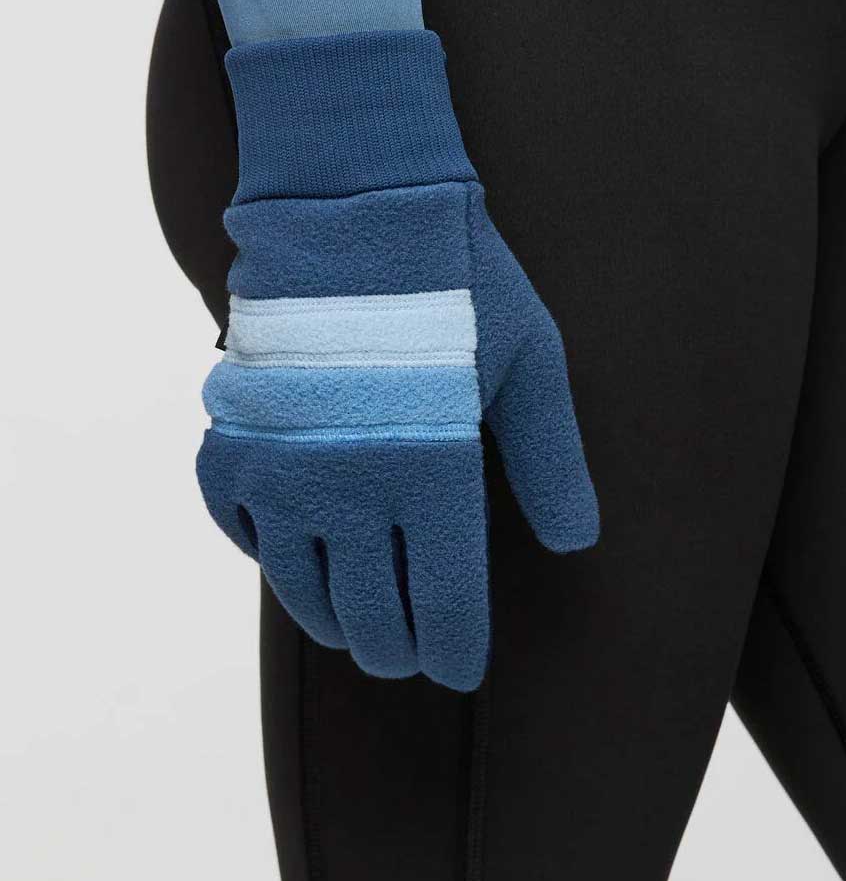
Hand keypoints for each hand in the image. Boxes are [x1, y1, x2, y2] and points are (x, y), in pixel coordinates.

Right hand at [196, 30, 597, 690]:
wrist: (355, 210)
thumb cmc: (460, 282)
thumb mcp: (532, 363)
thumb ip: (551, 461)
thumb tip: (575, 543)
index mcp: (432, 477)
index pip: (443, 606)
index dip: (453, 649)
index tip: (459, 670)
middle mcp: (350, 490)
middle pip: (370, 616)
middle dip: (395, 649)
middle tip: (409, 654)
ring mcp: (283, 470)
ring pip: (301, 590)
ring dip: (332, 622)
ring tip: (353, 630)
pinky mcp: (235, 442)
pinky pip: (239, 529)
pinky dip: (264, 558)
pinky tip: (287, 557)